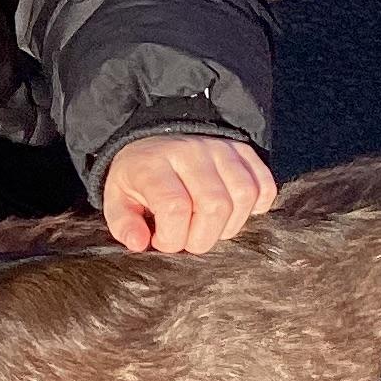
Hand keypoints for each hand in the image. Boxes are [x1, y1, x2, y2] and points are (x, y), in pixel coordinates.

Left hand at [101, 133, 277, 256]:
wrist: (156, 137)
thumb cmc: (138, 176)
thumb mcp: (116, 198)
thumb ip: (123, 223)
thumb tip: (140, 243)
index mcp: (154, 163)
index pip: (175, 207)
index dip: (173, 238)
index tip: (163, 241)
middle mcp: (191, 151)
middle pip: (215, 206)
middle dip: (203, 238)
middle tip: (188, 239)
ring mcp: (221, 148)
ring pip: (243, 196)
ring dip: (230, 226)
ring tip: (209, 227)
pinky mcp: (244, 151)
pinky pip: (264, 186)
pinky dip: (255, 208)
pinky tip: (233, 213)